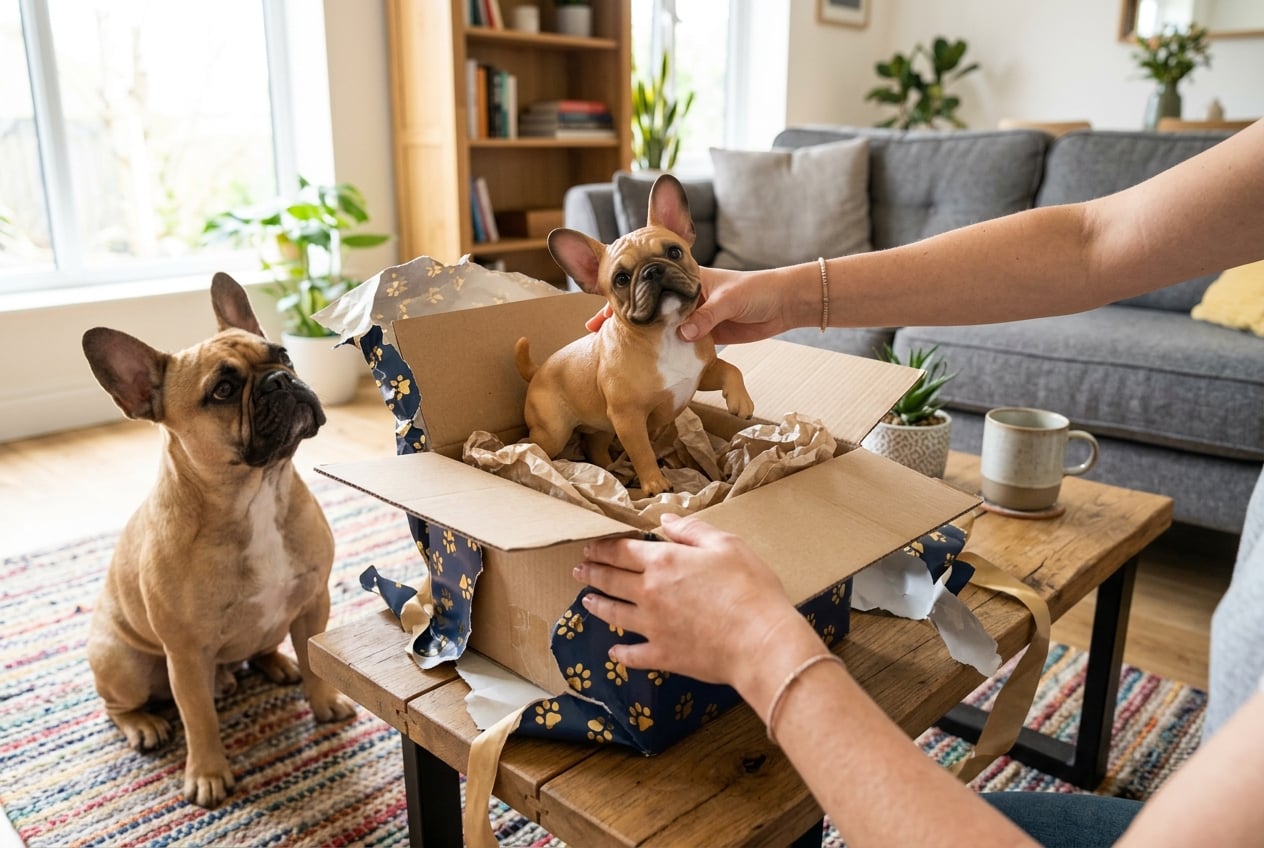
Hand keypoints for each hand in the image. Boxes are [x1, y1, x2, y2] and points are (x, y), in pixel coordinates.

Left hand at [575, 514, 803, 687]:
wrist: (759, 641)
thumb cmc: (748, 588)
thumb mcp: (726, 545)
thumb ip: (691, 530)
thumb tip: (665, 519)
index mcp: (662, 562)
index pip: (621, 551)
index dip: (602, 548)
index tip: (589, 547)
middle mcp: (649, 594)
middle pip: (611, 581)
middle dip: (592, 574)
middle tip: (579, 571)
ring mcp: (653, 627)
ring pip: (615, 615)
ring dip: (598, 606)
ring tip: (587, 602)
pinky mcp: (663, 655)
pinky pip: (633, 654)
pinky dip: (621, 653)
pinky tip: (614, 651)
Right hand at [587, 267, 798, 342]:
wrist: (785, 303)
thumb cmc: (759, 291)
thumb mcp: (731, 301)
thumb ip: (706, 316)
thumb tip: (683, 335)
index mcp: (686, 280)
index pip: (645, 290)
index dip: (621, 301)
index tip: (599, 319)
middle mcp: (684, 297)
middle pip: (645, 309)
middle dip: (621, 321)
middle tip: (595, 337)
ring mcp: (693, 316)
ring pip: (658, 328)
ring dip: (638, 338)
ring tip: (612, 352)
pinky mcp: (705, 334)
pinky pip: (678, 343)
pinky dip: (661, 350)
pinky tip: (644, 360)